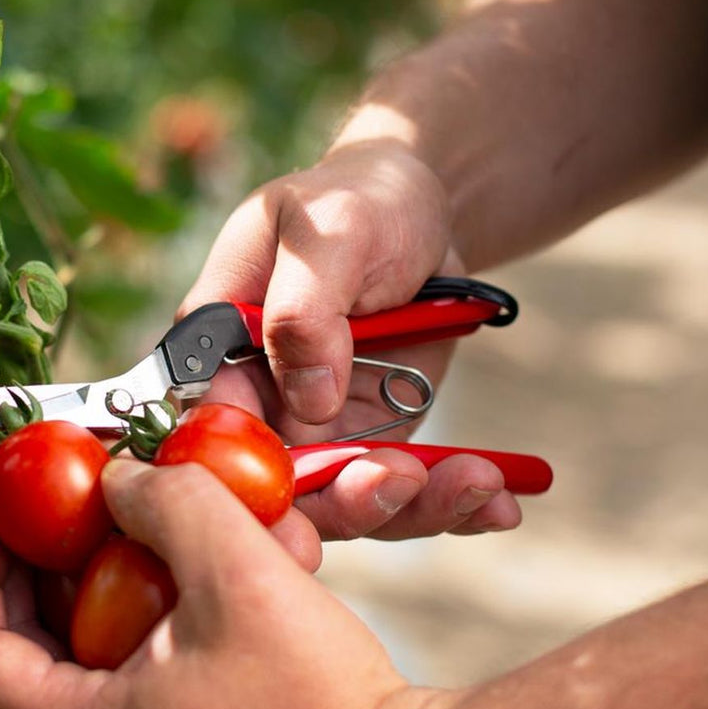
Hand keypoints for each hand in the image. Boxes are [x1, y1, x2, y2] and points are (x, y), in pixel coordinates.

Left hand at [0, 461, 446, 708]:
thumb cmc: (321, 702)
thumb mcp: (235, 571)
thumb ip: (167, 502)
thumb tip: (120, 477)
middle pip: (32, 634)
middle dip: (46, 550)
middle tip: (64, 484)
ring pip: (97, 641)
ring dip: (117, 568)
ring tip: (153, 506)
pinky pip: (151, 658)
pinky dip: (166, 600)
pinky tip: (218, 555)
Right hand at [181, 138, 520, 539]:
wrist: (417, 211)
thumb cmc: (358, 200)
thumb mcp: (330, 234)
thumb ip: (304, 310)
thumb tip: (307, 401)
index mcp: (218, 344)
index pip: (210, 425)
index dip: (248, 472)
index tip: (308, 495)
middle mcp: (256, 398)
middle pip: (276, 485)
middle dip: (343, 502)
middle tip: (406, 481)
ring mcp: (312, 426)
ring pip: (343, 501)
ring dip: (410, 508)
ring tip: (478, 485)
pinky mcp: (368, 438)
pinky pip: (398, 490)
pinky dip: (448, 503)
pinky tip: (498, 504)